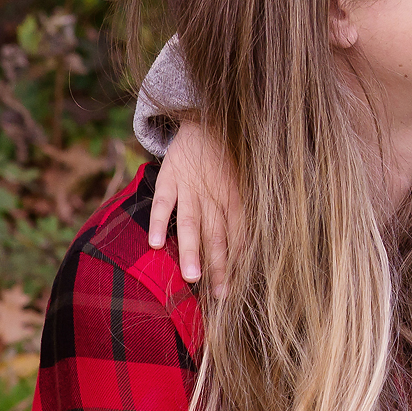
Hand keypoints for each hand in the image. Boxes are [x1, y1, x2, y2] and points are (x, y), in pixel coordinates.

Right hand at [144, 121, 244, 294]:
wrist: (206, 116)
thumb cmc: (228, 154)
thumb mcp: (243, 177)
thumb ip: (244, 208)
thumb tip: (254, 244)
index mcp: (235, 196)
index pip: (240, 233)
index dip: (240, 260)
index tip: (239, 288)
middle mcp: (214, 194)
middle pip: (217, 234)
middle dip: (219, 265)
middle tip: (221, 294)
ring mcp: (191, 186)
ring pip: (191, 222)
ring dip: (191, 250)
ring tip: (191, 277)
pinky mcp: (170, 177)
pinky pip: (163, 202)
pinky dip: (160, 222)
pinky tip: (156, 243)